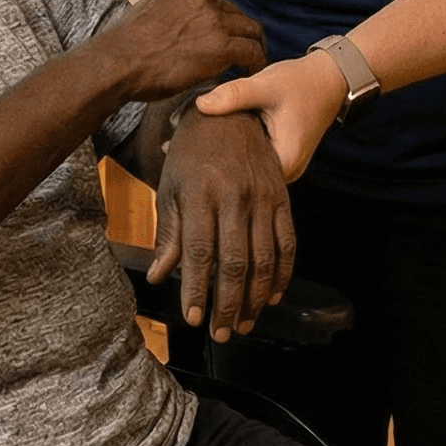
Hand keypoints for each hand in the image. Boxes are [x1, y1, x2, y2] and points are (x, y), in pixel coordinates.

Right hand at [103, 0, 265, 102]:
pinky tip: (251, 74)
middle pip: (235, 13)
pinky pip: (253, 51)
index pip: (213, 2)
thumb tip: (168, 25)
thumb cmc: (122, 49)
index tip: (221, 37)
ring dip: (253, 45)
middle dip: (240, 32)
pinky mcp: (222, 45)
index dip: (220, 22)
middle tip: (243, 51)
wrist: (117, 64)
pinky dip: (256, 62)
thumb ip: (164, 12)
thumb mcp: (143, 13)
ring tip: (251, 63)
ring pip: (251, 29)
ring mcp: (213, 20)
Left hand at [148, 109, 295, 340]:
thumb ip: (168, 234)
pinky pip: (288, 242)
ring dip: (255, 298)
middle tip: (221, 333)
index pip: (198, 252)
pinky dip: (283, 273)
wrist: (230, 112)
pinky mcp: (282, 198)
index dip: (196, 289)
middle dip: (227, 305)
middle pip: (234, 262)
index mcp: (201, 194)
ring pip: (264, 259)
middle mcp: (235, 197)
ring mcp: (263, 198)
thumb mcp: (170, 187)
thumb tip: (157, 276)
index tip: (192, 319)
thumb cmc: (191, 153)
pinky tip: (271, 296)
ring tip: (244, 324)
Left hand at [195, 54, 346, 181]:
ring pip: (245, 168)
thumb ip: (235, 94)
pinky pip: (251, 159)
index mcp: (283, 164)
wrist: (328, 78)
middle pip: (240, 177)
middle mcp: (284, 174)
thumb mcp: (266, 85)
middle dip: (212, 160)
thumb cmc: (300, 83)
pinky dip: (235, 148)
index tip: (182, 149)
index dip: (210, 163)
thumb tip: (200, 104)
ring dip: (223, 154)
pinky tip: (213, 135)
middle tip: (178, 144)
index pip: (240, 178)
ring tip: (189, 140)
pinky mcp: (277, 157)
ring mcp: (281, 168)